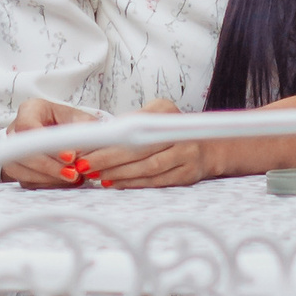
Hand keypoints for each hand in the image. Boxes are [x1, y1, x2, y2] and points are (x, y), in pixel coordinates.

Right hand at [9, 94, 94, 185]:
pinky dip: (47, 185)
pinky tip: (65, 182)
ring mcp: (13, 150)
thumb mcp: (82, 120)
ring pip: (22, 169)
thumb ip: (82, 132)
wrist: (65, 134)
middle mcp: (16, 129)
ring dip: (49, 178)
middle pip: (22, 151)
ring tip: (74, 178)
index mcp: (30, 110)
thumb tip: (80, 153)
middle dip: (50, 166)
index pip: (28, 126)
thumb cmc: (71, 123)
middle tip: (73, 173)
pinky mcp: (17, 169)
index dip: (46, 143)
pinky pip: (27, 181)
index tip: (70, 156)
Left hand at [83, 100, 218, 189]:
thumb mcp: (154, 115)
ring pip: (148, 168)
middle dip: (108, 159)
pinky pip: (156, 182)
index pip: (132, 126)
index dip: (109, 138)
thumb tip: (96, 134)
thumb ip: (129, 122)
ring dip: (119, 174)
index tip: (87, 146)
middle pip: (139, 148)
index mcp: (165, 112)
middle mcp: (178, 132)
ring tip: (98, 176)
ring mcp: (186, 154)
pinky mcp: (187, 175)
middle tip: (86, 165)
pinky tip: (116, 183)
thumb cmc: (171, 131)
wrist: (209, 147)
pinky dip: (134, 184)